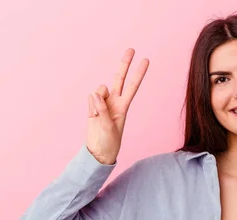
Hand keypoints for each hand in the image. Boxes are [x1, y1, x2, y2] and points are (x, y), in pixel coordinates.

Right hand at [86, 48, 149, 164]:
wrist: (98, 152)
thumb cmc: (109, 142)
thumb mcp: (108, 127)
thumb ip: (102, 109)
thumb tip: (96, 92)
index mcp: (123, 106)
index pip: (132, 86)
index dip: (138, 73)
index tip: (146, 60)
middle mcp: (114, 101)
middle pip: (119, 79)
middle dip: (125, 64)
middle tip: (131, 49)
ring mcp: (103, 103)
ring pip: (99, 89)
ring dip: (97, 101)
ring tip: (97, 115)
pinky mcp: (92, 106)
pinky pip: (90, 98)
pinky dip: (90, 106)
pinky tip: (92, 116)